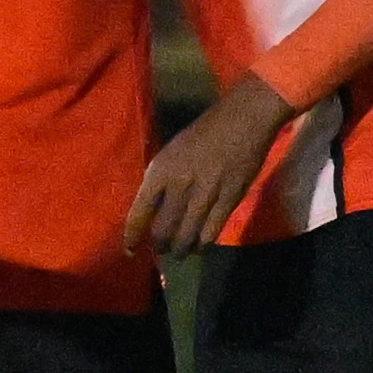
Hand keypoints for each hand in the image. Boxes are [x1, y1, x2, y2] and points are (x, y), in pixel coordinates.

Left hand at [124, 78, 294, 258]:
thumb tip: (152, 208)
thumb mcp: (171, 151)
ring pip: (187, 237)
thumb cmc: (203, 132)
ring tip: (179, 252)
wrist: (242, 120)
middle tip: (161, 250)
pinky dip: (202, 243)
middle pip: (163, 230)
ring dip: (181, 249)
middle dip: (160, 246)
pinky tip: (200, 245)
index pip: (139, 212)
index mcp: (160, 170)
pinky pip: (211, 232)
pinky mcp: (228, 201)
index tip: (130, 250)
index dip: (132, 235)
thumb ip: (161, 179)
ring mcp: (205, 195)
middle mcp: (179, 185)